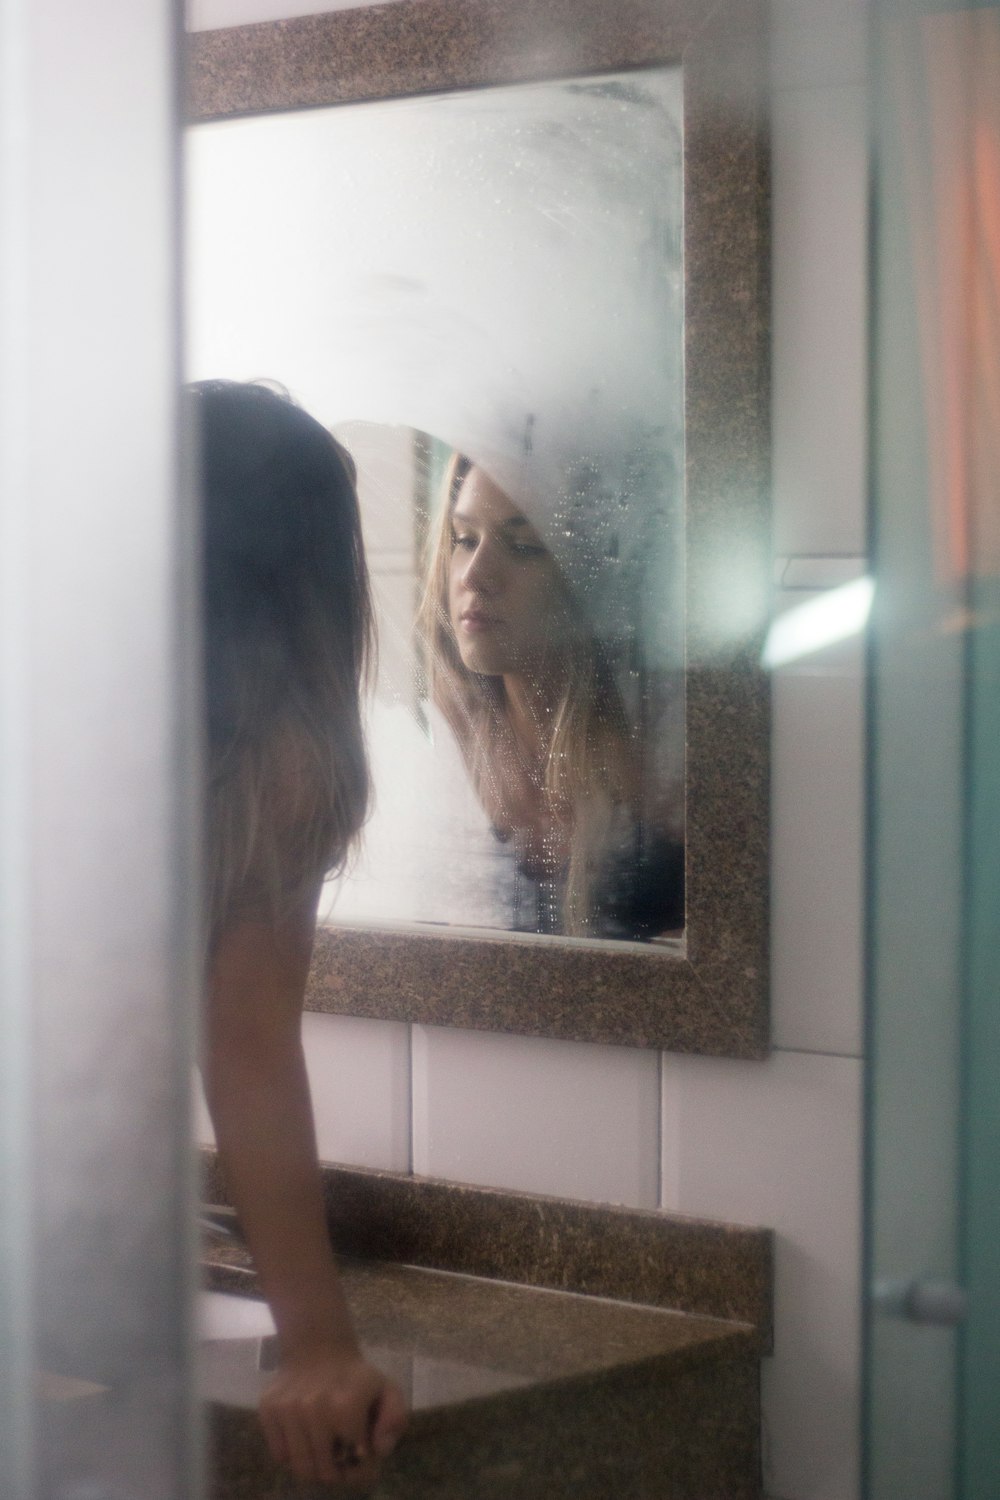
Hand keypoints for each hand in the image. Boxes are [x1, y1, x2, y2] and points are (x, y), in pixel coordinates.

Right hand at [258, 1344, 407, 1489]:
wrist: (318, 1347)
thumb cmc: (356, 1377)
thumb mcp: (387, 1390)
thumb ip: (395, 1420)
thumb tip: (378, 1450)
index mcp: (346, 1406)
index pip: (357, 1461)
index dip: (363, 1462)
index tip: (361, 1451)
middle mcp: (313, 1410)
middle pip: (325, 1472)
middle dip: (337, 1470)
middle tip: (340, 1455)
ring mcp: (287, 1410)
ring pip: (300, 1468)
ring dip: (314, 1464)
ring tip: (323, 1447)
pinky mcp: (268, 1410)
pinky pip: (280, 1455)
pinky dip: (292, 1455)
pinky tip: (304, 1436)